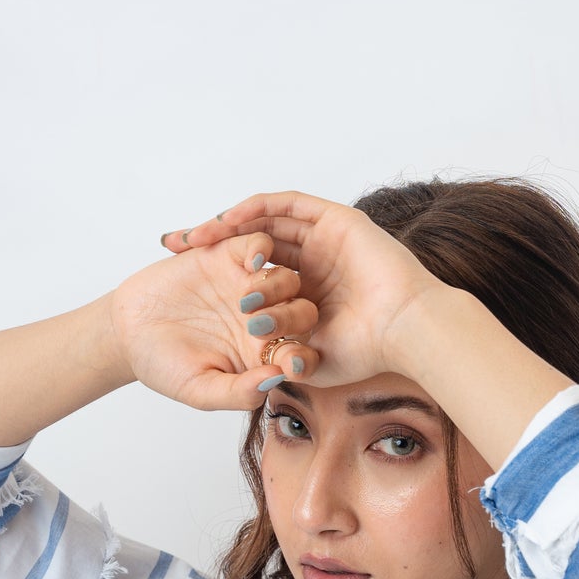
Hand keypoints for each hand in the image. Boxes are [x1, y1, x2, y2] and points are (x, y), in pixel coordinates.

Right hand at [108, 234, 319, 412]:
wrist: (128, 330)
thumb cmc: (165, 366)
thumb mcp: (200, 390)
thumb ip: (238, 392)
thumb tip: (275, 381)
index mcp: (267, 355)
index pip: (301, 356)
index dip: (303, 361)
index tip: (290, 365)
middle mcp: (267, 319)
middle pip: (303, 313)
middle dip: (290, 319)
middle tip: (258, 326)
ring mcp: (251, 286)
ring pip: (287, 278)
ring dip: (275, 287)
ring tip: (245, 300)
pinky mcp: (230, 256)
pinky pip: (259, 244)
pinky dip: (260, 248)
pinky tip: (252, 261)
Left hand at [164, 191, 443, 387]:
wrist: (405, 330)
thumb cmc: (365, 352)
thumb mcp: (308, 360)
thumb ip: (278, 360)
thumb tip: (250, 372)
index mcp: (307, 292)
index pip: (254, 277)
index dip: (218, 279)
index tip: (181, 284)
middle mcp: (313, 262)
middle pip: (251, 245)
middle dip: (210, 245)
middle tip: (173, 250)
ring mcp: (324, 239)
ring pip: (264, 223)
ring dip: (224, 225)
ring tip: (191, 237)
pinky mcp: (334, 219)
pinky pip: (283, 206)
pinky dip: (252, 210)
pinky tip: (224, 222)